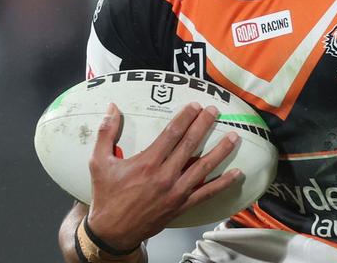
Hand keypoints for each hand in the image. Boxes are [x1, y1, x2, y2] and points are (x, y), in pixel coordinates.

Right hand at [86, 103, 241, 250]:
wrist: (111, 231)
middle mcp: (164, 175)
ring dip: (221, 150)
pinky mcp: (182, 205)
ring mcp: (176, 191)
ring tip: (234, 136)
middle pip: (190, 144)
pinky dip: (223, 183)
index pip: (172, 133)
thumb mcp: (99, 162)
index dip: (186, 117)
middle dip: (204, 125)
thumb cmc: (106, 196)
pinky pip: (207, 193)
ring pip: (204, 167)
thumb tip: (112, 108)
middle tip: (215, 112)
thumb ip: (106, 133)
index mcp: (147, 163)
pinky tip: (236, 173)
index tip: (196, 106)